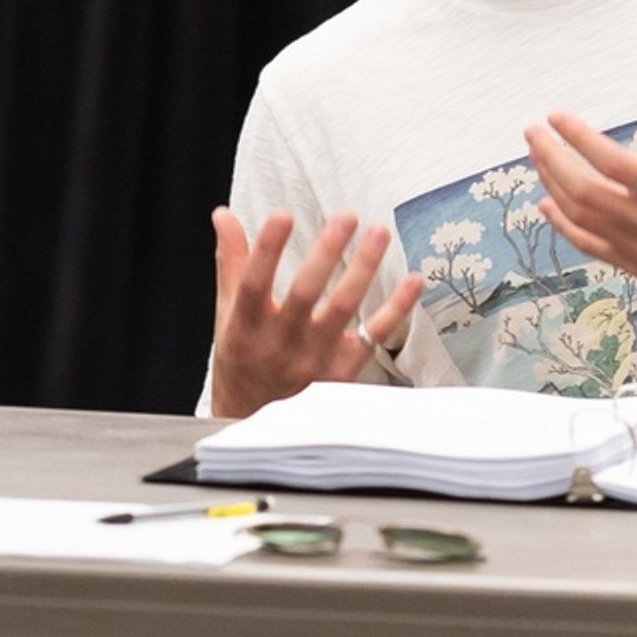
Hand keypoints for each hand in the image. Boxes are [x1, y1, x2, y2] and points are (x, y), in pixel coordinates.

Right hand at [210, 207, 423, 417]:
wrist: (255, 422)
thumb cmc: (242, 359)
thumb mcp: (228, 314)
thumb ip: (232, 263)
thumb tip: (223, 215)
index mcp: (245, 326)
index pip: (254, 283)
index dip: (266, 250)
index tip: (282, 215)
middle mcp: (280, 342)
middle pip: (305, 293)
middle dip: (326, 252)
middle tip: (346, 217)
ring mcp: (313, 358)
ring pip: (343, 308)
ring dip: (364, 268)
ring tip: (379, 233)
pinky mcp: (342, 371)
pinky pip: (373, 335)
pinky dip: (397, 308)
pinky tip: (414, 280)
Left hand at [524, 54, 636, 324]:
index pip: (612, 162)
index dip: (578, 138)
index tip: (556, 116)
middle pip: (583, 191)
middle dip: (551, 159)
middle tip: (532, 133)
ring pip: (581, 219)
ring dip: (553, 186)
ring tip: (536, 158)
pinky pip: (591, 247)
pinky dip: (565, 226)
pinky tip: (548, 205)